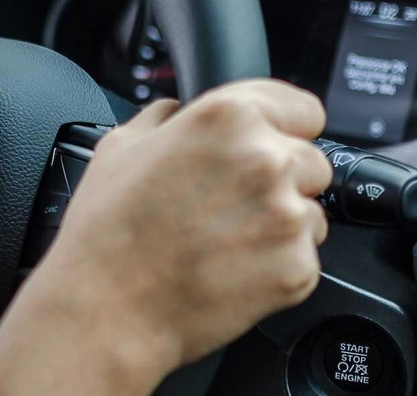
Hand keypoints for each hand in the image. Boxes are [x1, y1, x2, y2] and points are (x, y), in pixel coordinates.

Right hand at [0, 79, 329, 394]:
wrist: (107, 308)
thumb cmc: (105, 233)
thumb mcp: (117, 148)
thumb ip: (161, 118)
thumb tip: (175, 111)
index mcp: (227, 117)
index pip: (303, 108)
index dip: (282, 129)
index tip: (269, 147)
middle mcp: (266, 159)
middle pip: (312, 162)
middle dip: (281, 181)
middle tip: (228, 206)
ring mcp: (287, 217)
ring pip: (311, 212)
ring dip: (280, 224)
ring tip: (223, 242)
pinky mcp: (297, 268)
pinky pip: (303, 258)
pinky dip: (274, 266)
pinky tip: (228, 269)